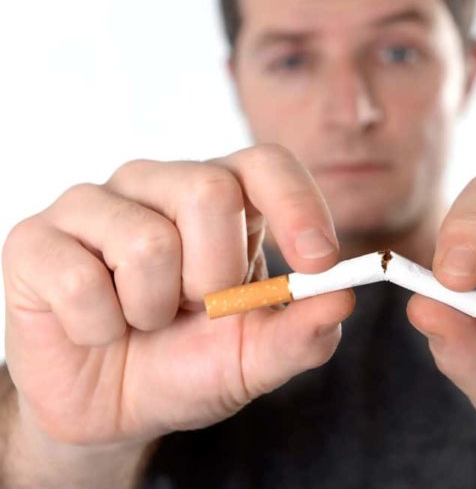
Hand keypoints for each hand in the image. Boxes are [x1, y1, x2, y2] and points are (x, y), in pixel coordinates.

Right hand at [2, 145, 353, 447]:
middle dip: (217, 277)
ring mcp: (95, 205)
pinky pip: (79, 278)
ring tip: (144, 320)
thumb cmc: (190, 366)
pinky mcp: (36, 239)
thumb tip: (342, 298)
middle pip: (210, 191)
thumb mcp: (256, 358)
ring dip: (156, 309)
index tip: (319, 262)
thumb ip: (302, 332)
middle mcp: (160, 184)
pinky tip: (96, 327)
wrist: (115, 409)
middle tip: (197, 309)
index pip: (266, 163)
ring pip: (147, 241)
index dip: (298, 204)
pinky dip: (99, 326)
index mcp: (223, 199)